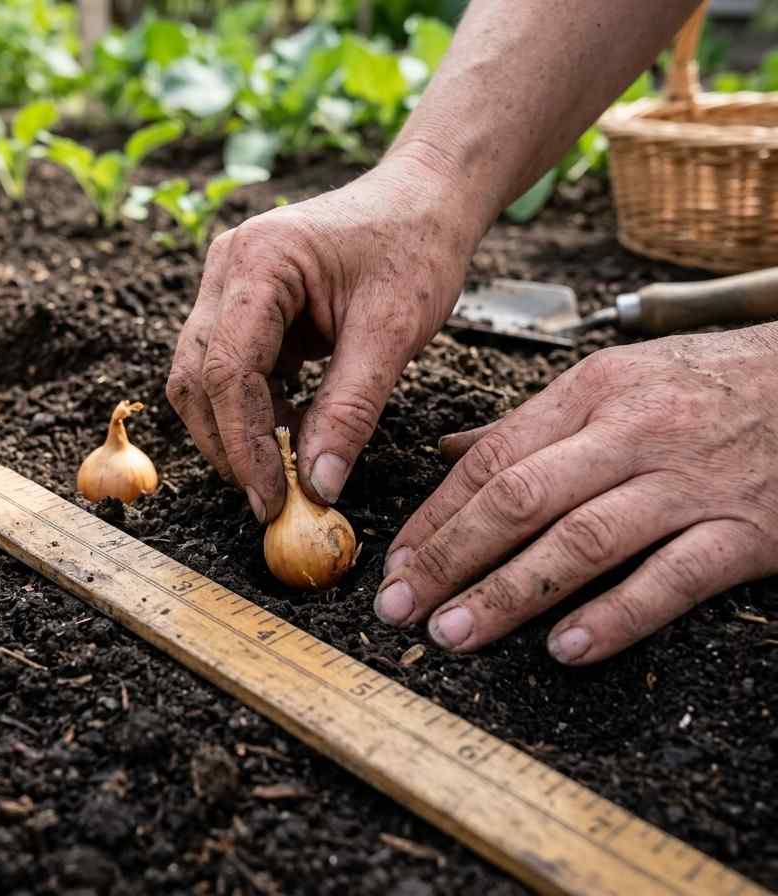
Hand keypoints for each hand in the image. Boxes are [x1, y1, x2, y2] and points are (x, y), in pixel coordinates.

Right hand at [166, 155, 479, 521]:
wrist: (426, 199)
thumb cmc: (416, 247)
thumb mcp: (393, 332)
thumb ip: (351, 410)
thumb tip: (318, 485)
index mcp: (260, 261)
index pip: (227, 370)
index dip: (243, 444)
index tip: (271, 498)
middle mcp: (227, 268)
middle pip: (197, 377)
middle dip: (229, 445)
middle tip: (272, 499)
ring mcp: (228, 284)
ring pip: (202, 378)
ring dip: (236, 431)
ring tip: (286, 470)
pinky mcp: (242, 304)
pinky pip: (229, 370)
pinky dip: (254, 410)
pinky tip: (294, 433)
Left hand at [378, 327, 777, 663]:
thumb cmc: (710, 383)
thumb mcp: (616, 380)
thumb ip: (532, 422)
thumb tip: (452, 451)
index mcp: (592, 393)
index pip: (491, 460)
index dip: (436, 517)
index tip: (395, 562)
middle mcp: (632, 433)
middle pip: (520, 499)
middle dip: (449, 557)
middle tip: (399, 605)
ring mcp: (689, 483)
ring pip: (582, 541)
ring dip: (508, 593)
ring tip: (454, 633)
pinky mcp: (746, 532)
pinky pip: (671, 579)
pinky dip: (614, 617)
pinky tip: (563, 648)